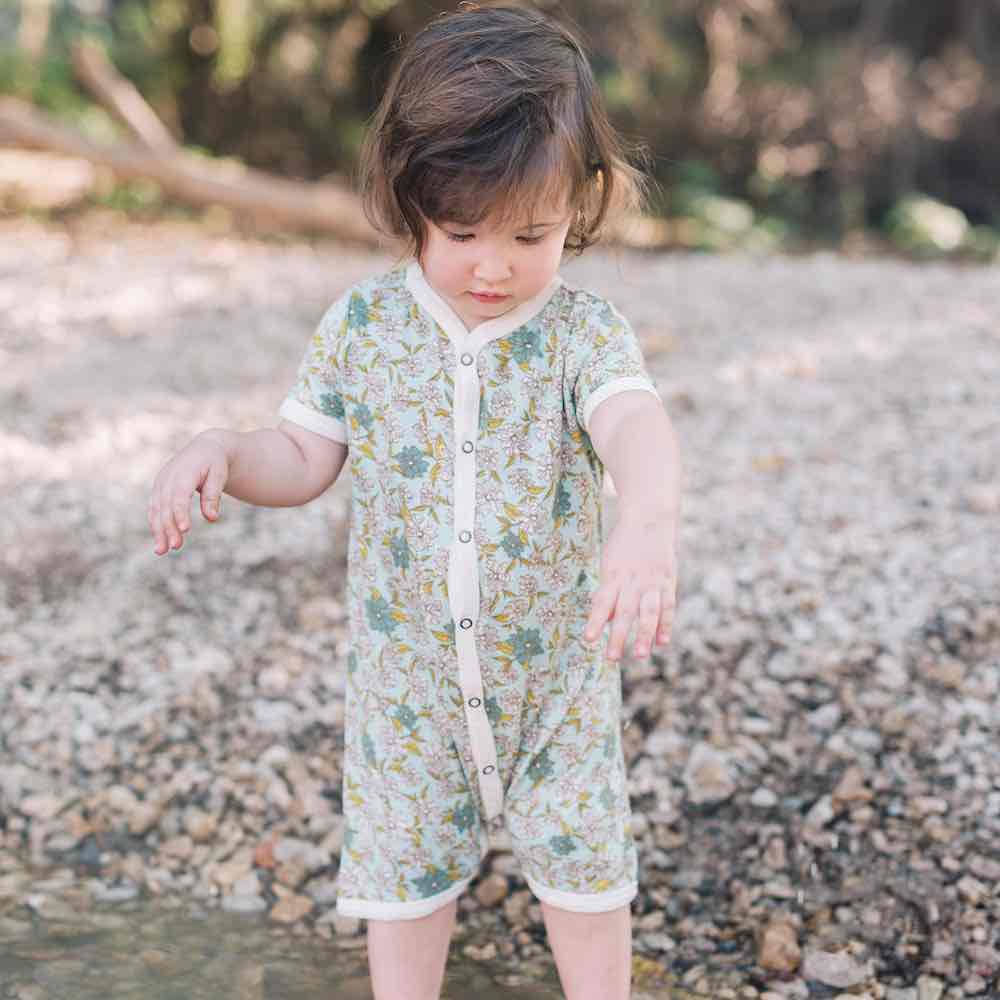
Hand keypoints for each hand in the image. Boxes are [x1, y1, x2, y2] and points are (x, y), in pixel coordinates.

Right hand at [149, 432, 229, 554]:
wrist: (204, 448)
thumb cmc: (215, 463)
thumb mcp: (219, 475)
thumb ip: (213, 495)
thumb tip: (212, 518)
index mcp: (183, 472)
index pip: (179, 495)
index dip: (180, 513)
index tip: (185, 530)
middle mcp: (167, 478)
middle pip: (165, 506)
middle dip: (169, 527)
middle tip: (176, 547)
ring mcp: (160, 483)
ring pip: (156, 510)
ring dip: (158, 531)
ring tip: (162, 551)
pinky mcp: (158, 490)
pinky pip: (154, 510)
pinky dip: (156, 525)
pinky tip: (160, 542)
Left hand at [582, 505, 677, 660]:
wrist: (649, 518)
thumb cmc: (624, 546)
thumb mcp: (610, 565)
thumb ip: (608, 592)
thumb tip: (605, 619)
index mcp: (613, 576)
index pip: (602, 603)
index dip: (595, 621)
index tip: (588, 639)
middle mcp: (632, 581)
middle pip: (624, 612)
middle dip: (619, 636)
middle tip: (612, 658)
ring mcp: (651, 582)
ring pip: (648, 612)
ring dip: (645, 635)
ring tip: (642, 655)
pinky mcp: (667, 581)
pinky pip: (668, 606)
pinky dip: (666, 625)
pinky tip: (663, 643)